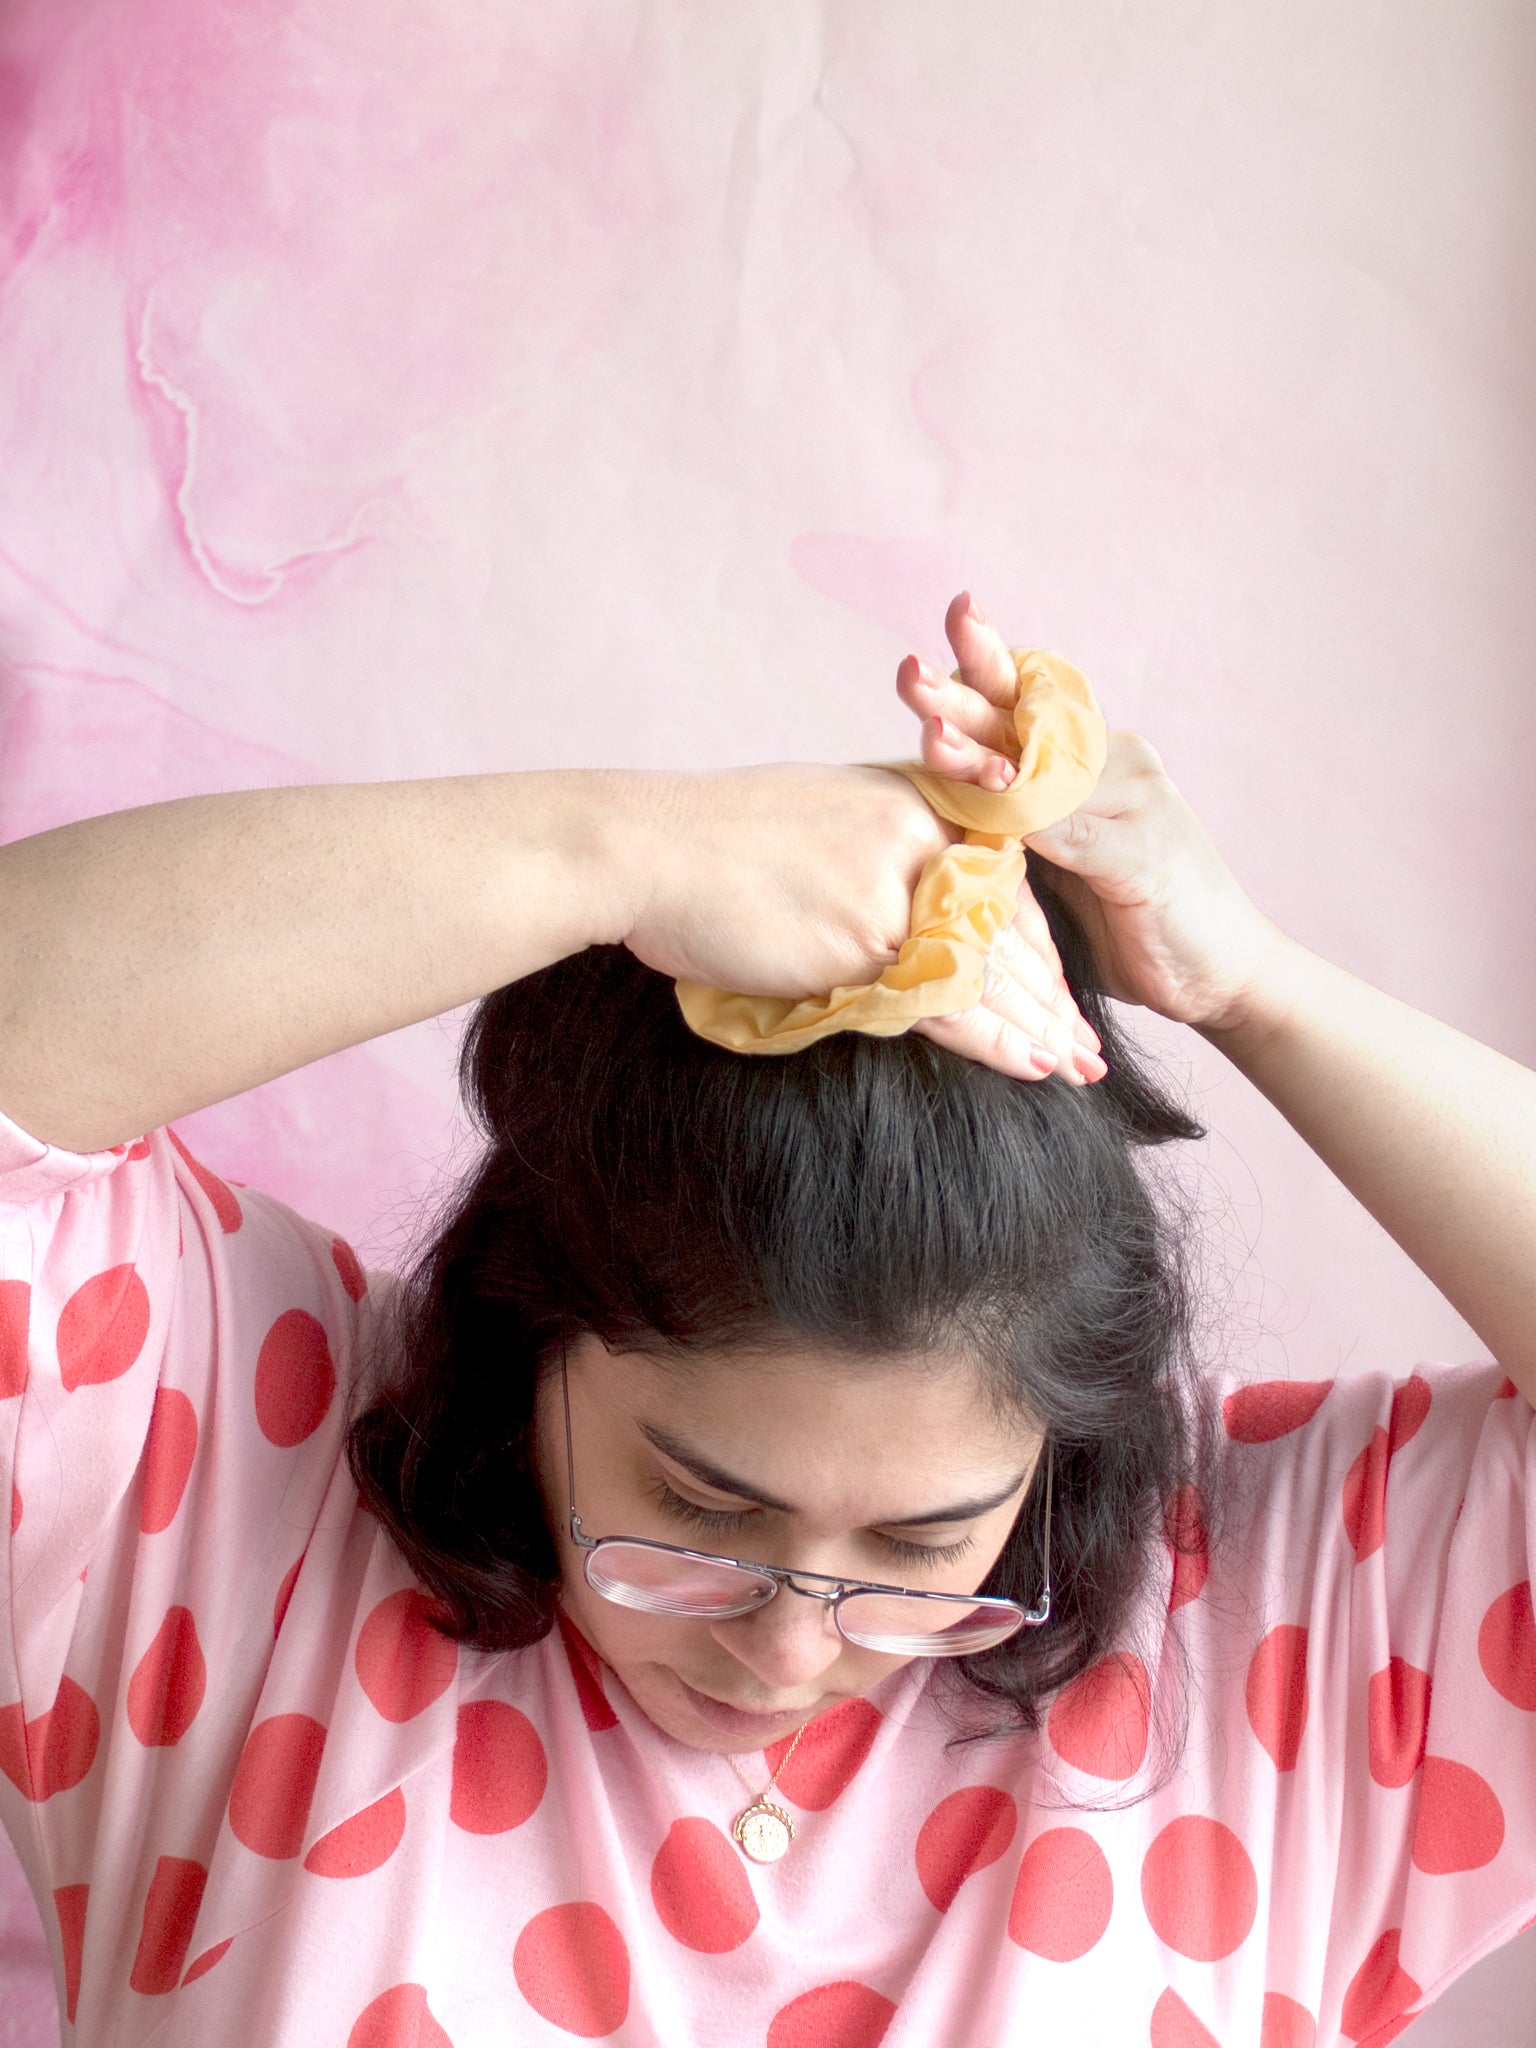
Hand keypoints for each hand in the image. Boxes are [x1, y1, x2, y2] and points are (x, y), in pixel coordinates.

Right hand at [623, 753, 1097, 1085]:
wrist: (644, 848)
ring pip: (992, 966)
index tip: (1066, 990)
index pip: (1001, 880)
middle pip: (1010, 925)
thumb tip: (901, 917)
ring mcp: (894, 885)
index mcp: (909, 802)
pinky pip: (950, 998)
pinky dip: (997, 1038)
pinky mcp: (864, 936)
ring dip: (1044, 1025)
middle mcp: (917, 835)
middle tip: (1095, 1045)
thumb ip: (873, 864)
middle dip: (1057, 994)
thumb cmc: (710, 845)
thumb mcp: (814, 827)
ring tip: (1081, 1067)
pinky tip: (1036, 1063)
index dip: (1038, 943)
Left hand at [896, 591, 1293, 1034]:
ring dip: (981, 751)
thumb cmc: (1131, 921)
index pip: (1022, 704)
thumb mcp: (1059, 866)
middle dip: (963, 692)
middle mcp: (1114, 763)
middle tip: (910, 671)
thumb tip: (939, 800)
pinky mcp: (1142, 849)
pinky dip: (1030, 813)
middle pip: (1027, 717)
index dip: (978, 671)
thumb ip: (1015, 825)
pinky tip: (991, 798)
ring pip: (1041, 767)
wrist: (1221, 975)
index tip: (923, 654)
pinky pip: (1073, 825)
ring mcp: (1135, 799)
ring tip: (930, 735)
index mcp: (1088, 759)